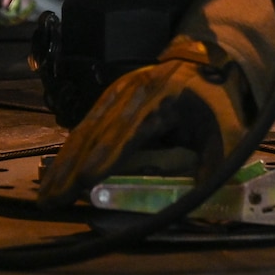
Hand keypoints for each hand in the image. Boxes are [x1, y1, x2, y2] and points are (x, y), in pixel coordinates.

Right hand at [35, 38, 252, 208]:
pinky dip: (69, 151)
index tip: (87, 179)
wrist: (205, 64)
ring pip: (85, 130)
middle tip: (55, 200)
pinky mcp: (109, 96)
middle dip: (74, 168)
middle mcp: (135, 93)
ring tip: (47, 194)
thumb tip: (203, 210)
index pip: (132, 131)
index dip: (108, 155)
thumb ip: (213, 169)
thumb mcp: (227, 134)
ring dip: (64, 164)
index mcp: (165, 100)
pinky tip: (55, 173)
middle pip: (99, 133)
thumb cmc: (217, 105)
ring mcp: (118, 92)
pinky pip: (85, 125)